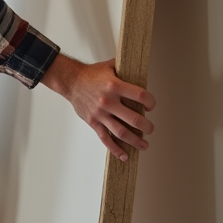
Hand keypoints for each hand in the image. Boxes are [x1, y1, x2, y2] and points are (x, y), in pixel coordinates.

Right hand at [40, 53, 155, 160]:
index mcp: (115, 85)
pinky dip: (115, 149)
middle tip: (150, 129)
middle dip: (146, 127)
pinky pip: (105, 138)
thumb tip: (139, 66)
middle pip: (133, 119)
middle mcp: (108, 101)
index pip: (140, 96)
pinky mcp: (93, 122)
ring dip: (135, 141)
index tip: (151, 106)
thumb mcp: (109, 66)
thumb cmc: (91, 74)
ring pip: (121, 132)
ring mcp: (100, 113)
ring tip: (144, 145)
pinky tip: (124, 155)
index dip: (150, 102)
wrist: (71, 81)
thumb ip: (125, 68)